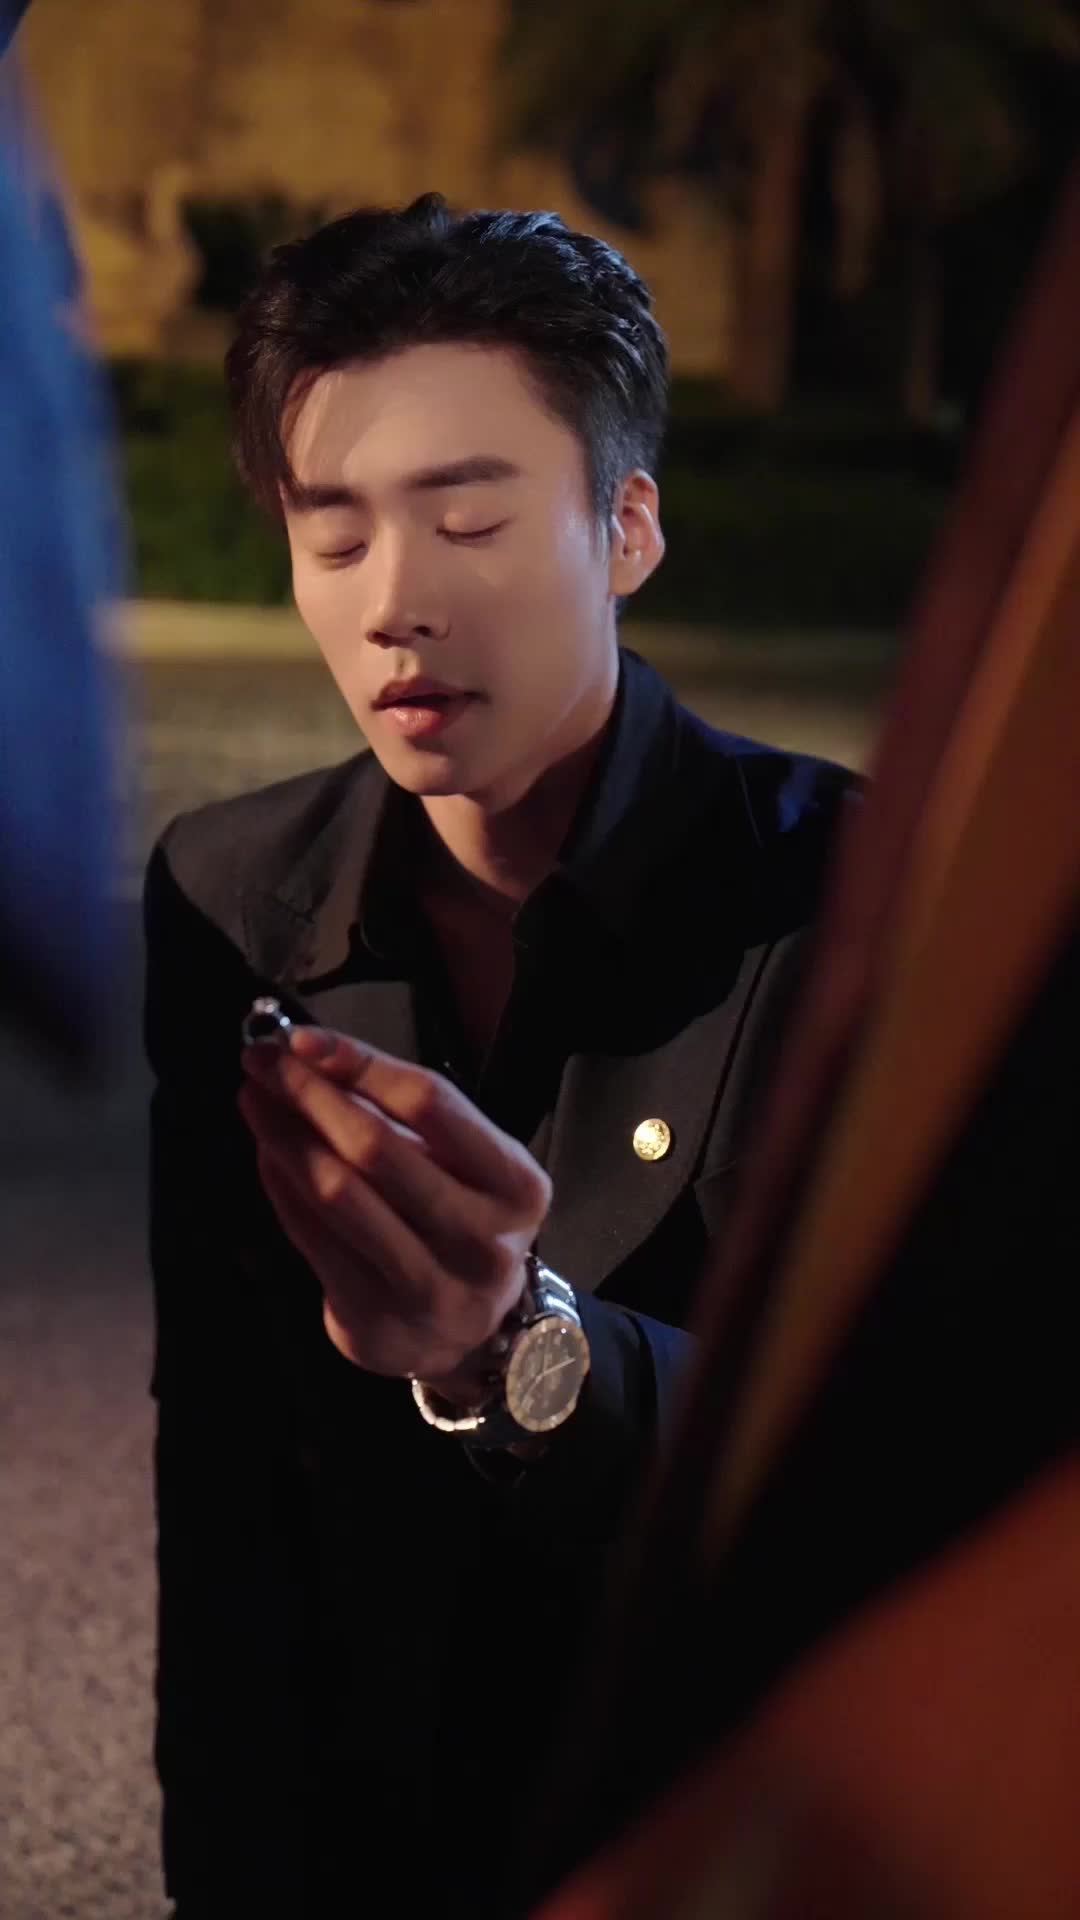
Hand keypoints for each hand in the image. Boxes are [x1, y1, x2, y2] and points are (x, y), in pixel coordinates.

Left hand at [237, 1026, 551, 1390]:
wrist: (466, 1332)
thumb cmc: (461, 1222)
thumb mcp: (462, 1166)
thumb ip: (401, 1114)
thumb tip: (312, 1053)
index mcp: (516, 1186)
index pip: (430, 1103)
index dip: (361, 1064)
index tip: (304, 1038)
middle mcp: (481, 1239)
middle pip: (376, 1147)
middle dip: (309, 1094)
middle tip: (262, 1062)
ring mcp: (429, 1285)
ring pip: (337, 1193)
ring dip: (284, 1137)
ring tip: (255, 1100)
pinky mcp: (375, 1317)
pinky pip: (312, 1237)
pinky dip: (282, 1187)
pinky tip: (267, 1153)